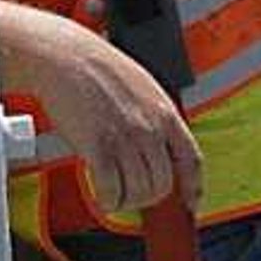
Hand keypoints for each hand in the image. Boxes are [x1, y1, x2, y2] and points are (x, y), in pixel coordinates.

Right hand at [0, 6, 198, 213]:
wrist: (66, 57)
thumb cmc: (100, 68)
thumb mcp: (145, 89)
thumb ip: (155, 119)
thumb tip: (160, 149)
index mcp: (166, 113)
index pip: (192, 160)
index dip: (194, 188)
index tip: (191, 203)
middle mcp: (150, 128)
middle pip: (163, 183)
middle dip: (149, 197)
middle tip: (134, 194)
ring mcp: (125, 139)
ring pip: (139, 191)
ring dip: (127, 201)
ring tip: (115, 194)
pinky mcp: (97, 148)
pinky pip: (111, 190)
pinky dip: (108, 200)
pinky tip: (103, 195)